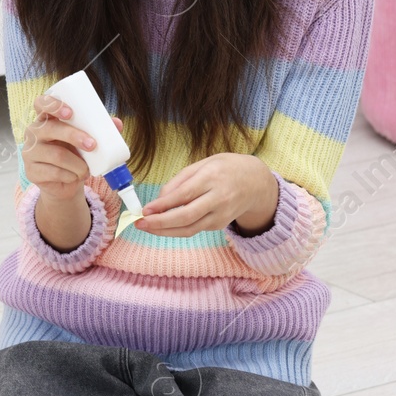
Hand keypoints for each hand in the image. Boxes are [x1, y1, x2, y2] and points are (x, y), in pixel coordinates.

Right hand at [20, 93, 123, 202]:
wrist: (65, 183)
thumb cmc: (74, 154)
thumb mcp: (85, 139)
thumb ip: (99, 129)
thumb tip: (117, 124)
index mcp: (45, 118)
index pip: (41, 103)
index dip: (53, 105)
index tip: (70, 113)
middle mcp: (33, 132)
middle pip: (51, 129)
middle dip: (74, 136)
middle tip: (92, 145)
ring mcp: (29, 152)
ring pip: (56, 155)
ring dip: (77, 163)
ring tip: (86, 168)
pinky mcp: (31, 171)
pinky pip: (54, 173)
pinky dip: (70, 176)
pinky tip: (75, 176)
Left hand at [137, 153, 276, 236]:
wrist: (256, 183)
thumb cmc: (225, 169)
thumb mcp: (203, 164)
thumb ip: (180, 180)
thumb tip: (159, 199)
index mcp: (212, 178)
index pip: (184, 195)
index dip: (163, 205)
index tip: (145, 210)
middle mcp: (218, 198)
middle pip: (186, 216)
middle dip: (160, 223)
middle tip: (140, 223)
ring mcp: (221, 214)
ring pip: (189, 229)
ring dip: (165, 231)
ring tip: (146, 227)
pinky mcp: (220, 225)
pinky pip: (194, 229)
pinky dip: (176, 230)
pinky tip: (162, 226)